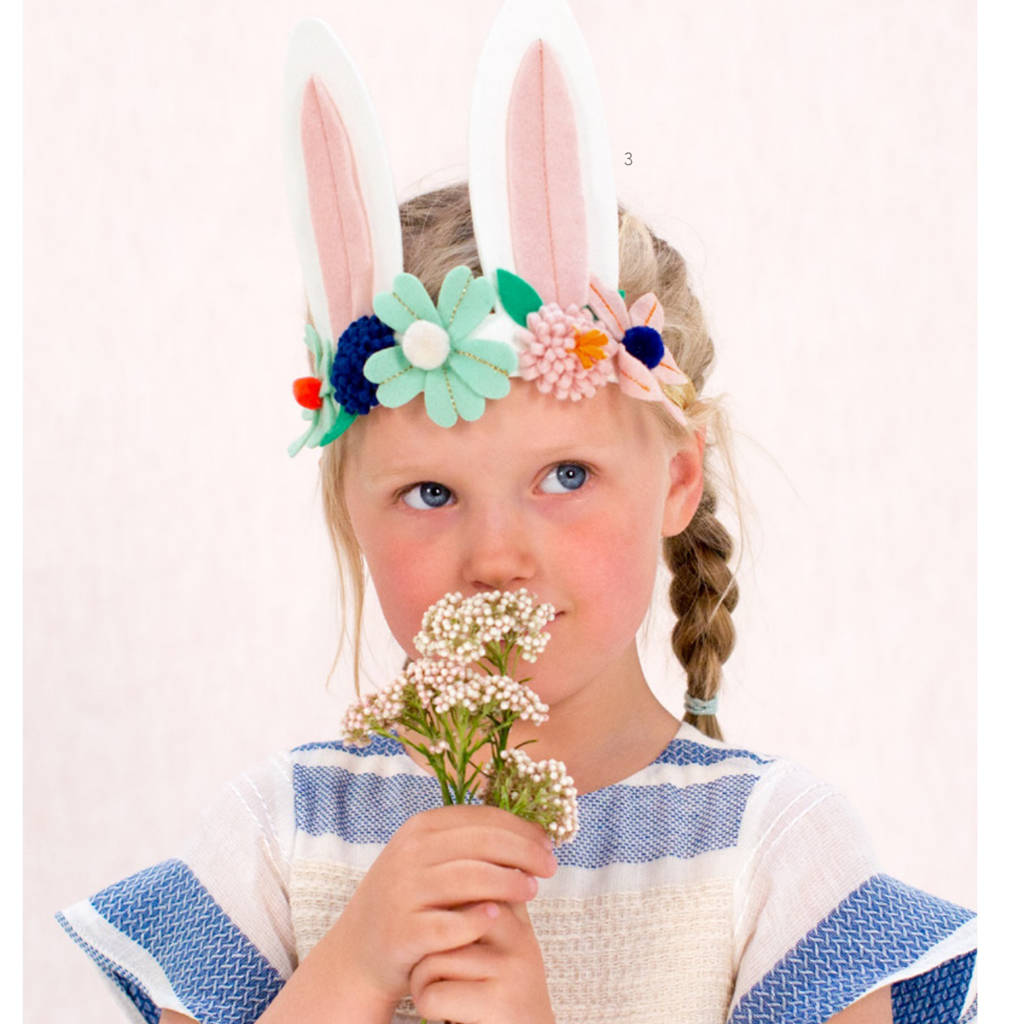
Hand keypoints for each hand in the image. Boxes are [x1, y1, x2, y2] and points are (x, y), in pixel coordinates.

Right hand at [332, 805, 557, 1009]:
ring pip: (470, 878)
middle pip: (483, 843)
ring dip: (509, 883)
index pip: (483, 817)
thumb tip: (533, 834)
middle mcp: (410, 853)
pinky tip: (498, 916)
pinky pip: (451, 924)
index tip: (548, 843)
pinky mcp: (404, 932)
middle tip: (550, 867)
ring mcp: (404, 891)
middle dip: (525, 852)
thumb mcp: (431, 859)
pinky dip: (478, 919)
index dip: (522, 829)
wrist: (361, 949)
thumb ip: (470, 844)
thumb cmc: (412, 900)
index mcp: (421, 827)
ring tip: (532, 891)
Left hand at [410, 901, 555, 1023]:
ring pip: (434, 958)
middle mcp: (519, 938)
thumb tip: (454, 867)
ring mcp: (511, 968)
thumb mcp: (497, 948)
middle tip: (436, 969)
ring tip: (445, 995)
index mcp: (516, 920)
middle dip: (428, 945)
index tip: (439, 929)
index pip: (470, 890)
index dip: (442, 909)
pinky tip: (446, 1014)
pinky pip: (434, 994)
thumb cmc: (498, 999)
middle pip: (447, 919)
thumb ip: (485, 912)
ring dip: (423, 982)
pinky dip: (428, 1007)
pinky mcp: (500, 1003)